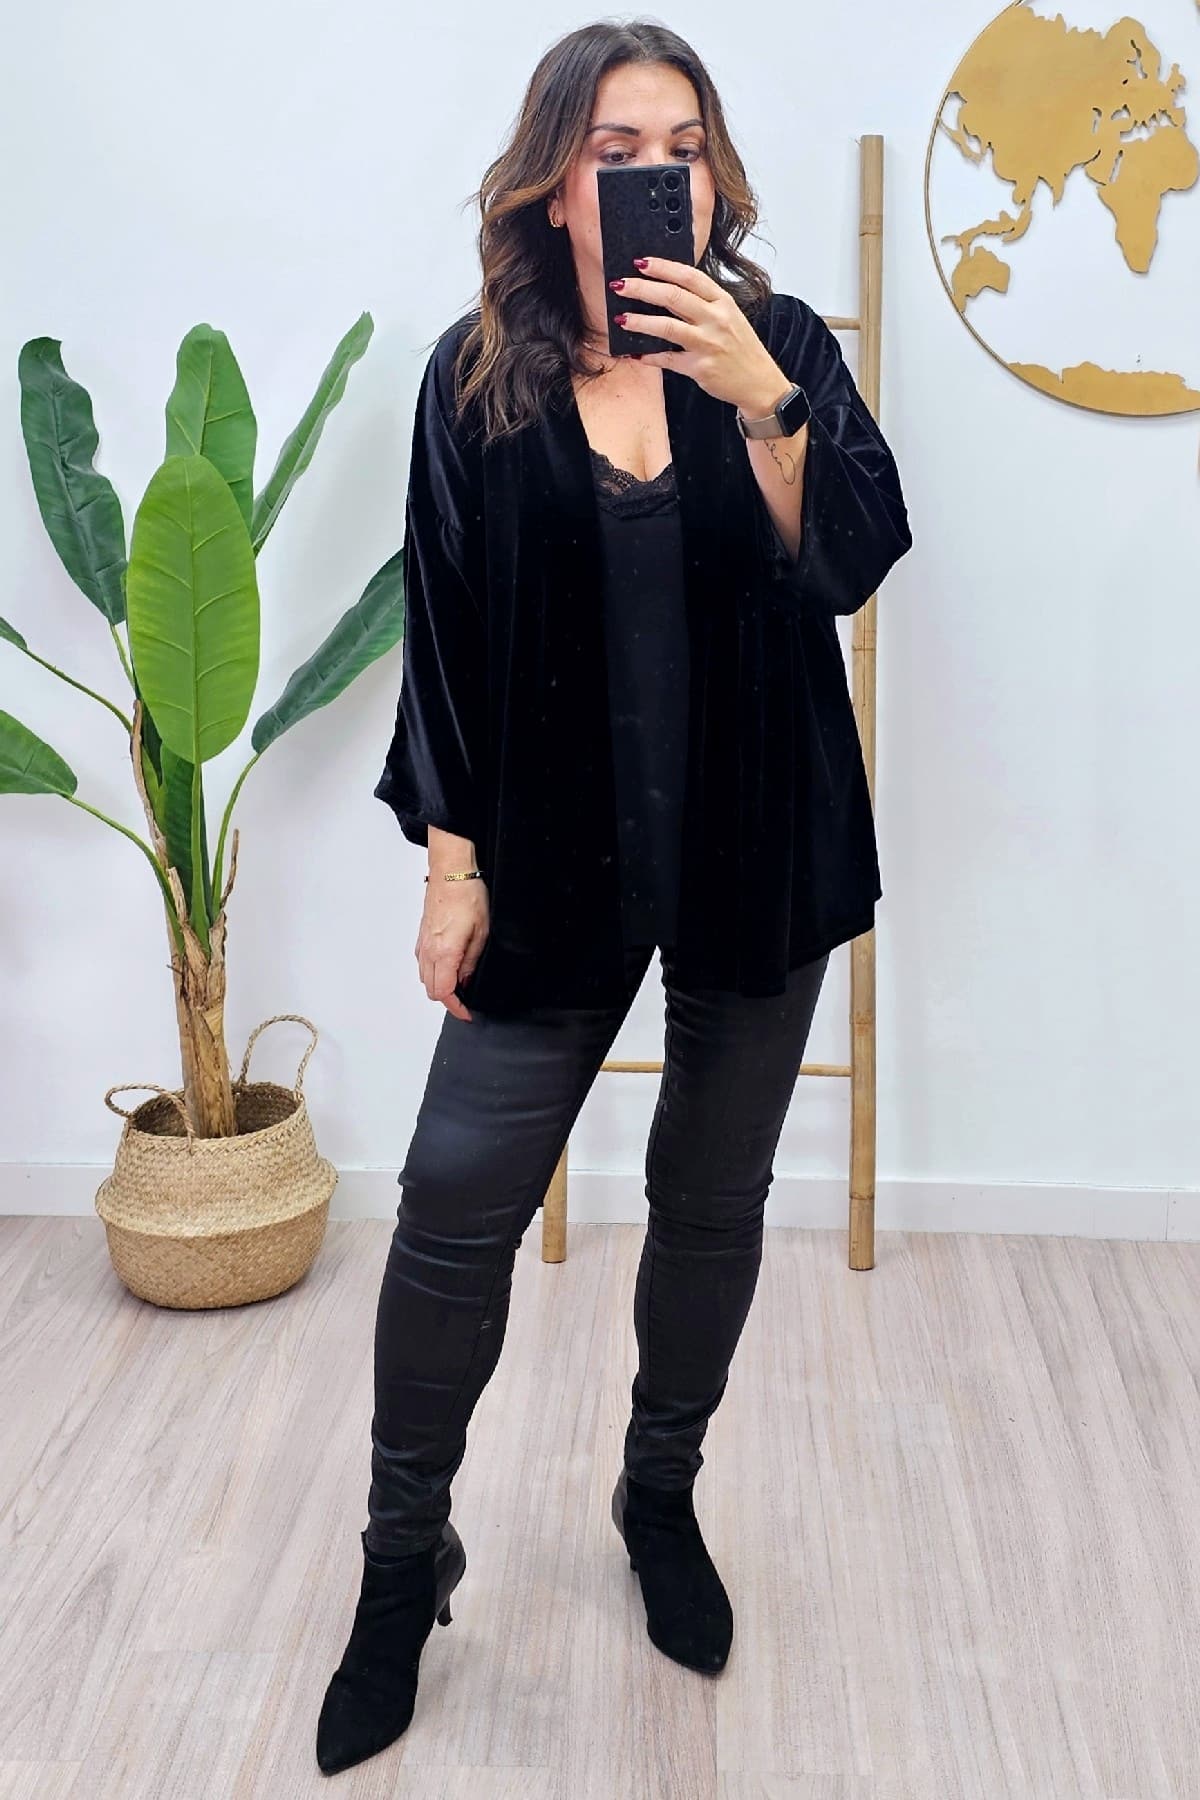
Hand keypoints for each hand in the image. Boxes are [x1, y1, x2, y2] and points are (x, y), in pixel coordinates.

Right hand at [415, 877, 489, 1020]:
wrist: (451, 872)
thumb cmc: (468, 896)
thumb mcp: (481, 933)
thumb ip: (471, 962)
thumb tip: (466, 981)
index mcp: (444, 952)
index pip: (443, 993)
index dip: (456, 1008)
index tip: (467, 1013)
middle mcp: (428, 951)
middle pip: (431, 990)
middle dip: (448, 999)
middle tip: (466, 999)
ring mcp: (422, 943)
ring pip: (424, 978)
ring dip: (439, 985)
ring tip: (459, 983)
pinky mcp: (421, 935)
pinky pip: (422, 963)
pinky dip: (432, 972)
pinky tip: (448, 965)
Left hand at [610, 257, 789, 416]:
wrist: (760, 383)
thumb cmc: (741, 349)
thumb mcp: (729, 317)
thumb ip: (704, 303)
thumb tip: (667, 291)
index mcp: (722, 301)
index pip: (689, 276)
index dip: (662, 267)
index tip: (640, 262)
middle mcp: (716, 319)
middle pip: (673, 296)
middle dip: (642, 289)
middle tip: (620, 285)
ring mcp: (708, 344)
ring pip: (667, 327)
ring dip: (640, 322)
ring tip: (621, 319)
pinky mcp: (700, 368)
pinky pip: (668, 360)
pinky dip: (649, 357)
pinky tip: (634, 353)